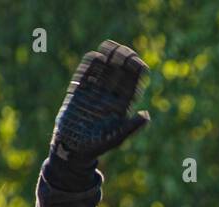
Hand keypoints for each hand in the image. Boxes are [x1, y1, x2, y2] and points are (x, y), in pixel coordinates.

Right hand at [50, 40, 150, 162]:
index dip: (136, 72)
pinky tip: (97, 56)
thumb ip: (131, 127)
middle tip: (126, 52)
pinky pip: (87, 72)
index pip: (133, 84)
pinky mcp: (80, 89)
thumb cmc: (96, 146)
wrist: (72, 147)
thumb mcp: (116, 138)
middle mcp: (110, 95)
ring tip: (112, 47)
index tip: (139, 63)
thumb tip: (146, 115)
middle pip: (120, 73)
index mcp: (122, 105)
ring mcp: (95, 91)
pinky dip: (92, 64)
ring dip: (109, 58)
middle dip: (124, 61)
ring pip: (105, 69)